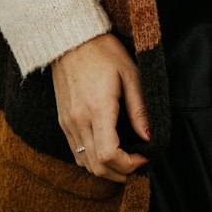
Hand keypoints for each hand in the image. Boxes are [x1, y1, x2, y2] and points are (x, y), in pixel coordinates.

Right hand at [50, 33, 150, 180]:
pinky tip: (106, 150)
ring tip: (124, 160)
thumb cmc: (103, 52)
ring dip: (106, 169)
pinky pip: (76, 151)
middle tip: (138, 163)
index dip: (129, 164)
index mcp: (97, 108)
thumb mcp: (129, 73)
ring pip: (84, 163)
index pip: (108, 155)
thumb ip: (139, 108)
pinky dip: (92, 159)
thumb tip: (148, 137)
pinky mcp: (63, 120)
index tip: (144, 155)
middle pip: (97, 167)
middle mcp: (78, 120)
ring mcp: (68, 122)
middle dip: (120, 173)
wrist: (71, 38)